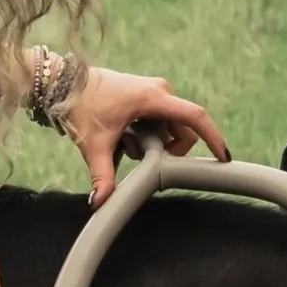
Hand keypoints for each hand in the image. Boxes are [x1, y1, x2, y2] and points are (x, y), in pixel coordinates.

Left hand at [66, 67, 228, 206]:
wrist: (63, 84)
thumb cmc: (79, 106)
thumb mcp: (93, 145)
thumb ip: (102, 176)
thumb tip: (101, 202)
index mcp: (152, 97)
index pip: (194, 117)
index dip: (213, 137)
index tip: (223, 157)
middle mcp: (159, 90)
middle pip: (182, 131)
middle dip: (167, 150)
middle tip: (139, 157)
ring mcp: (154, 91)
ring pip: (170, 128)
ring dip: (155, 144)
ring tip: (125, 143)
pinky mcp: (147, 95)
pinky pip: (160, 122)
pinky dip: (148, 135)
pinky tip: (125, 137)